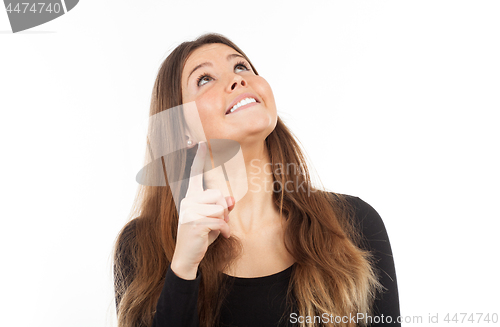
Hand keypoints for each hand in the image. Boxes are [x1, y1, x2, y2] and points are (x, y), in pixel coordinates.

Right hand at [170, 142, 234, 279]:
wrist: (187, 256)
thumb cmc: (201, 236)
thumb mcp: (214, 219)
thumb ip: (222, 207)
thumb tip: (231, 199)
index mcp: (191, 197)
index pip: (194, 174)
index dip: (198, 158)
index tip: (201, 142)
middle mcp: (188, 200)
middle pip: (218, 195)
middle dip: (224, 211)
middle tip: (219, 223)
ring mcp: (190, 211)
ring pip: (220, 209)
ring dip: (224, 222)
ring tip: (217, 230)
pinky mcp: (195, 223)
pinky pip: (220, 221)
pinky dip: (224, 230)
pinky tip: (221, 237)